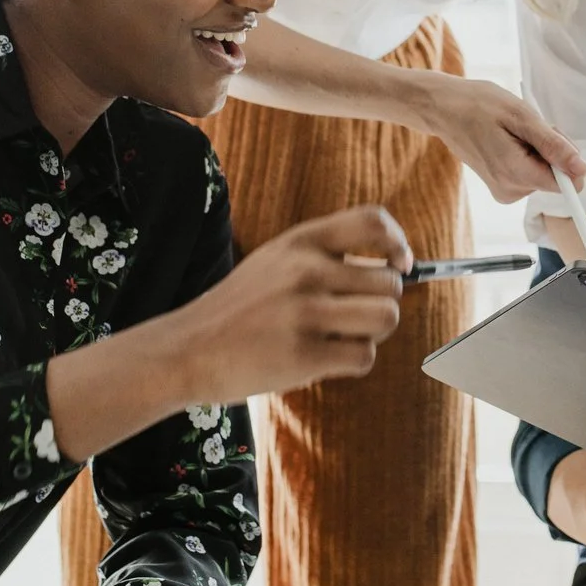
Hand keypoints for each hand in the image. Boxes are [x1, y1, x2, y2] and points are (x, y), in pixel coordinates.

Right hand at [182, 203, 410, 403]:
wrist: (187, 349)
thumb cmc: (240, 310)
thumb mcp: (275, 261)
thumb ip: (324, 257)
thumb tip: (394, 267)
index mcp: (300, 241)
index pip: (372, 220)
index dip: (397, 243)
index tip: (398, 265)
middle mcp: (305, 270)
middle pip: (389, 283)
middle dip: (381, 305)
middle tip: (350, 319)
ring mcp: (305, 312)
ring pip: (385, 318)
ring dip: (373, 334)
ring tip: (341, 338)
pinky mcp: (303, 354)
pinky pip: (364, 357)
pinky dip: (353, 364)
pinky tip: (323, 361)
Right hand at [420, 73, 585, 203]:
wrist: (444, 109)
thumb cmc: (480, 105)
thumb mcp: (522, 117)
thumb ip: (553, 146)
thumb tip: (582, 169)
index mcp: (516, 174)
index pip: (567, 185)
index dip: (567, 160)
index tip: (551, 137)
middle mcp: (511, 191)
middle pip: (556, 178)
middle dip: (550, 150)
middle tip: (526, 127)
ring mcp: (505, 192)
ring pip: (544, 174)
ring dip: (537, 150)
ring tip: (512, 131)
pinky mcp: (502, 187)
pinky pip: (530, 174)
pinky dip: (527, 155)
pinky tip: (507, 140)